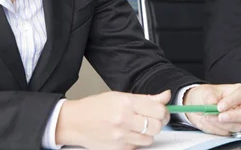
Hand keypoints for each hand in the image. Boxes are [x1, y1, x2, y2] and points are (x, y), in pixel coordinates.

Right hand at [56, 90, 170, 149]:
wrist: (75, 122)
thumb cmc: (95, 107)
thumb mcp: (120, 96)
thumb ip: (146, 98)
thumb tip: (165, 96)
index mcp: (126, 102)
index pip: (158, 109)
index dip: (164, 111)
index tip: (162, 111)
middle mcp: (124, 119)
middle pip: (157, 126)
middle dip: (159, 123)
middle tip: (154, 119)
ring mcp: (121, 136)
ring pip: (150, 138)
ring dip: (148, 133)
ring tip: (139, 126)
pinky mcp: (118, 148)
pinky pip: (137, 146)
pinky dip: (137, 140)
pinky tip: (128, 133)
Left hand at [183, 83, 240, 135]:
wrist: (199, 107)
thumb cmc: (207, 96)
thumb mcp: (206, 92)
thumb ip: (210, 97)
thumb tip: (214, 103)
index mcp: (240, 91)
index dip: (231, 101)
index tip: (219, 107)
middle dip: (233, 117)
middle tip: (220, 117)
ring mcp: (240, 119)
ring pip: (238, 126)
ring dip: (220, 124)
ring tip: (207, 117)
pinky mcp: (233, 130)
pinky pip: (228, 133)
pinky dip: (216, 129)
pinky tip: (209, 122)